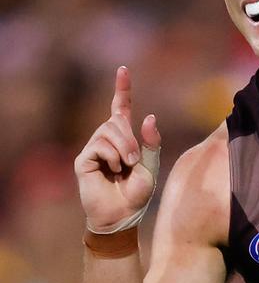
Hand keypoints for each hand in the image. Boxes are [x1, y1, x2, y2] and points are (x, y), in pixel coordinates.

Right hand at [75, 66, 160, 231]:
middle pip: (117, 120)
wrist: (123, 214)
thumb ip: (152, 142)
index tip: (123, 69)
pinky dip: (112, 157)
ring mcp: (93, 148)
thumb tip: (149, 116)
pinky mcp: (83, 160)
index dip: (122, 89)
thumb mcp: (151, 165)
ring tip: (125, 166)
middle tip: (135, 160)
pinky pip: (99, 146)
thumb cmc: (137, 192)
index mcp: (124, 137)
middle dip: (130, 138)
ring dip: (124, 147)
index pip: (120, 107)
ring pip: (108, 130)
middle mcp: (106, 138)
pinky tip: (112, 171)